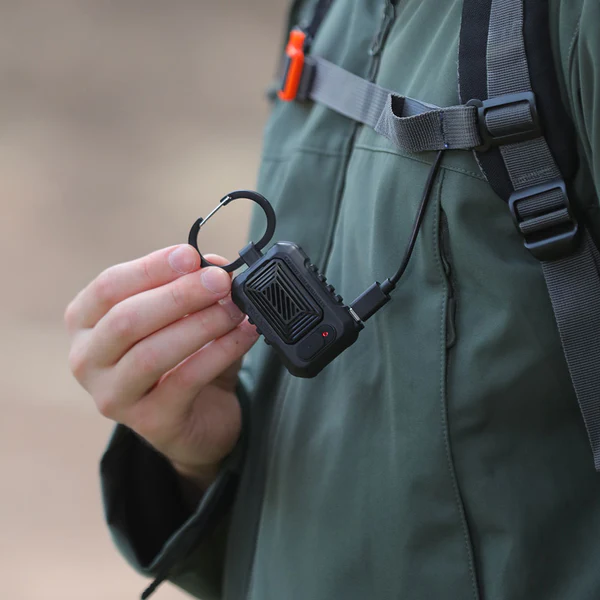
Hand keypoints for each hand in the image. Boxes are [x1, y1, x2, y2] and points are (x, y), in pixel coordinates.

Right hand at [65, 245, 258, 489]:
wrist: (200, 417)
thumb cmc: (182, 356)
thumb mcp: (182, 316)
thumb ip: (192, 289)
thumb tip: (215, 265)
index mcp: (85, 323)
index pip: (109, 287)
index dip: (152, 268)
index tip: (191, 256)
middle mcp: (87, 361)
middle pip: (126, 319)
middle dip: (179, 295)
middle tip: (220, 281)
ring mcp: (113, 396)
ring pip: (152, 353)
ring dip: (201, 324)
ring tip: (235, 309)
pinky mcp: (150, 422)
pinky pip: (186, 380)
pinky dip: (220, 352)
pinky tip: (244, 334)